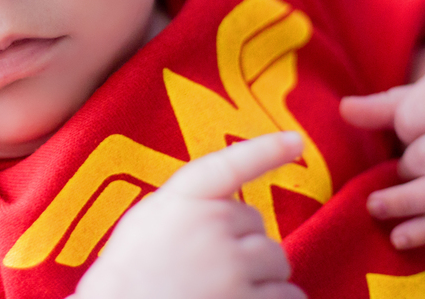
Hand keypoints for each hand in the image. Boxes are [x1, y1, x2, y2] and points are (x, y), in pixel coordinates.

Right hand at [73, 132, 306, 298]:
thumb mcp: (148, 222)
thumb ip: (190, 206)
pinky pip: (289, 297)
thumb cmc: (130, 275)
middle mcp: (211, 227)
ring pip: (277, 262)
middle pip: (258, 227)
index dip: (266, 150)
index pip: (231, 165)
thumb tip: (236, 211)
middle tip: (211, 270)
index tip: (295, 141)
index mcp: (182, 201)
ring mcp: (232, 268)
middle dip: (245, 247)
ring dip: (262, 278)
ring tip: (225, 293)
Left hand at [340, 47, 424, 248]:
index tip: (400, 129)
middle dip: (402, 174)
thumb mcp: (423, 91)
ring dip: (410, 205)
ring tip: (375, 210)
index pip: (419, 119)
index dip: (402, 128)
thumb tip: (344, 110)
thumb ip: (383, 105)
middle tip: (371, 186)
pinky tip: (399, 238)